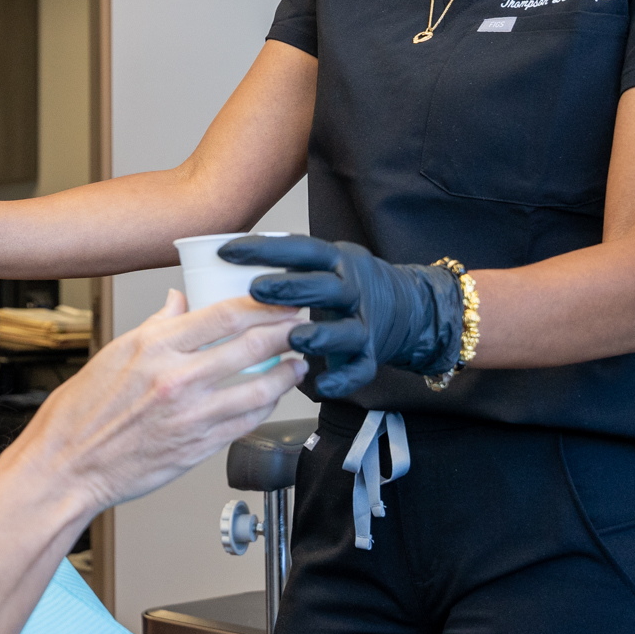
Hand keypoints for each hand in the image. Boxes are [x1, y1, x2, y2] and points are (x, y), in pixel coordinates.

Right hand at [10, 292, 303, 515]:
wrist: (67, 467)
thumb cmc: (81, 414)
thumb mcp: (114, 353)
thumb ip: (155, 325)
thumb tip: (179, 301)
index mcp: (155, 348)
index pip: (226, 314)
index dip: (264, 304)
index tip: (280, 299)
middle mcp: (177, 379)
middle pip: (252, 345)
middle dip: (286, 331)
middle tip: (301, 324)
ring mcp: (192, 416)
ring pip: (261, 388)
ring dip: (288, 372)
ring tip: (298, 362)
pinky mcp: (200, 446)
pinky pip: (246, 421)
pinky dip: (266, 406)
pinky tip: (272, 397)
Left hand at [217, 234, 462, 398]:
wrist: (410, 308)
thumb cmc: (350, 287)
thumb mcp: (327, 264)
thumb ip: (289, 265)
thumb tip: (224, 264)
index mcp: (336, 262)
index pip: (300, 250)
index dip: (264, 250)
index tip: (227, 252)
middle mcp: (353, 289)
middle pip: (323, 287)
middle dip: (289, 288)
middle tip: (255, 291)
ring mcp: (365, 323)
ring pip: (344, 330)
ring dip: (319, 335)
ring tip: (293, 339)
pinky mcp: (373, 354)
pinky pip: (359, 369)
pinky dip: (341, 378)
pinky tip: (318, 383)